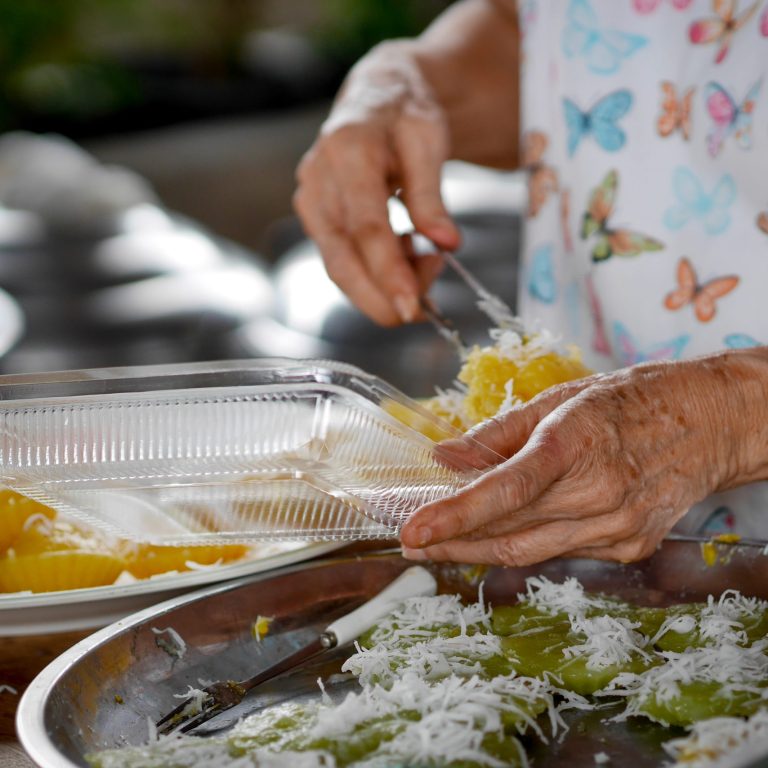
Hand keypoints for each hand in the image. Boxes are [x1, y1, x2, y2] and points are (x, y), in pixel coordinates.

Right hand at [293, 41, 460, 325]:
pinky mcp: (318, 221)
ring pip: (340, 268)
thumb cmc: (405, 116)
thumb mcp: (429, 142)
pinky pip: (344, 261)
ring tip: (429, 262)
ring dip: (384, 285)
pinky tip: (408, 255)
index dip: (388, 272)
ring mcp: (311, 203)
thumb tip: (447, 243)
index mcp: (347, 152)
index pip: (366, 227)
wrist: (376, 99)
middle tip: (421, 310)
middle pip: (342, 259)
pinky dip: (376, 273)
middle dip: (381, 296)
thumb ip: (432, 195)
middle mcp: (318, 181)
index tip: (413, 306)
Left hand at [401, 351, 767, 565]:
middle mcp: (600, 494)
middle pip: (508, 532)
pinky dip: (525, 541)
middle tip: (411, 539)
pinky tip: (505, 528)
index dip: (454, 515)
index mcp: (576, 443)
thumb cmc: (632, 400)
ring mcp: (618, 528)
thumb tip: (444, 456)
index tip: (412, 531)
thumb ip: (498, 432)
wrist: (711, 423)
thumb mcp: (561, 398)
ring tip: (443, 538)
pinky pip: (559, 551)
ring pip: (529, 550)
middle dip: (451, 539)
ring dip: (479, 547)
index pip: (506, 490)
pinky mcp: (628, 547)